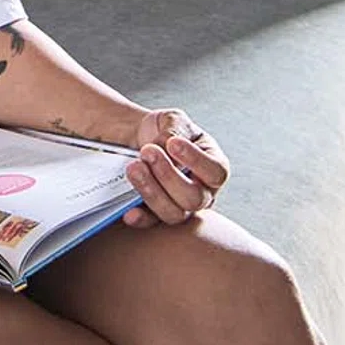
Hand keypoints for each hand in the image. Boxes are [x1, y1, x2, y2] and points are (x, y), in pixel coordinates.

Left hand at [124, 106, 228, 227]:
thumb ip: (174, 130)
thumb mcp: (174, 120)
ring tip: (133, 167)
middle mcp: (203, 192)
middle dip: (168, 175)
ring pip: (174, 213)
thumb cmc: (167, 130)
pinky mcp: (159, 215)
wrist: (142, 137)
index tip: (172, 143)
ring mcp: (182, 207)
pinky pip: (152, 223)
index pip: (216, 172)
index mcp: (214, 166)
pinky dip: (140, 218)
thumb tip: (165, 149)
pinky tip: (128, 211)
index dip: (196, 160)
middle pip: (193, 198)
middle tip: (147, 151)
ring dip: (151, 191)